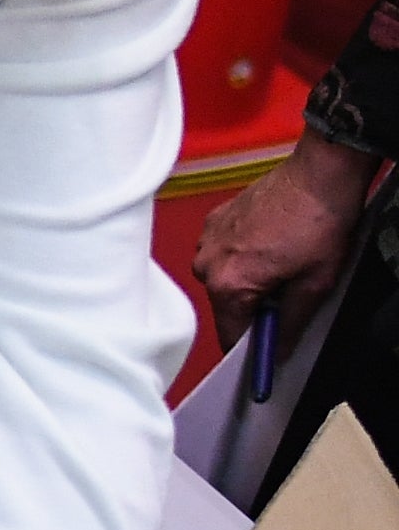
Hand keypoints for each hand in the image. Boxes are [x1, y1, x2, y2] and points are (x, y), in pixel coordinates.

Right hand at [197, 131, 373, 347]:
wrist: (320, 173)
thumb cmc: (320, 220)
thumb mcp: (317, 284)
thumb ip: (291, 323)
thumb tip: (278, 348)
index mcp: (228, 283)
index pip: (231, 334)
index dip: (252, 347)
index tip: (262, 357)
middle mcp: (208, 262)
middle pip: (227, 306)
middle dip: (255, 307)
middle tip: (289, 293)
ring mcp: (208, 240)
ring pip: (225, 280)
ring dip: (249, 280)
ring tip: (283, 262)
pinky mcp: (215, 222)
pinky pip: (223, 254)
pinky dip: (244, 256)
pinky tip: (272, 245)